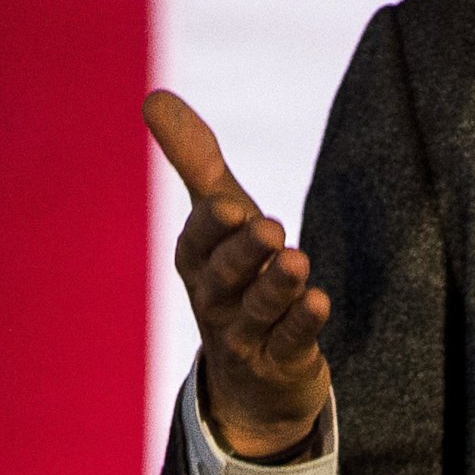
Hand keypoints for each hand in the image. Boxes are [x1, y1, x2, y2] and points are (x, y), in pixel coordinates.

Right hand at [143, 90, 331, 458]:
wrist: (255, 379)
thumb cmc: (236, 281)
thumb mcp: (218, 223)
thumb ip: (195, 163)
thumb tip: (154, 95)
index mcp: (197, 263)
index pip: (198, 242)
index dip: (212, 226)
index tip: (229, 204)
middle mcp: (215, 301)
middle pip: (227, 277)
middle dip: (245, 252)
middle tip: (271, 228)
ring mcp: (247, 337)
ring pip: (260, 311)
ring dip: (278, 286)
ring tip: (299, 261)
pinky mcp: (282, 363)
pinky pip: (290, 342)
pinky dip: (302, 323)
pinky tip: (319, 302)